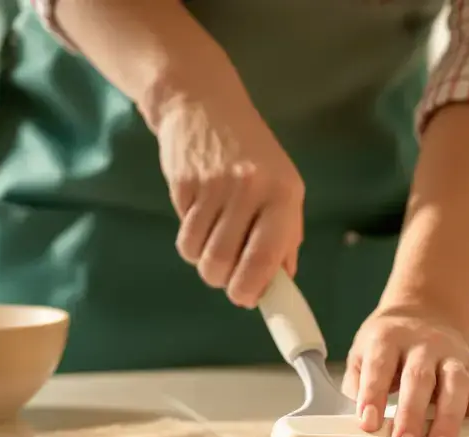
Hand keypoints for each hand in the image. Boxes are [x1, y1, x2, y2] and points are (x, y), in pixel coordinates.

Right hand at [158, 93, 303, 307]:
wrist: (203, 103)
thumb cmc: (251, 153)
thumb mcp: (282, 187)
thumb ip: (285, 235)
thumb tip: (283, 282)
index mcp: (284, 194)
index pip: (268, 255)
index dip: (254, 287)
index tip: (248, 300)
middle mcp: (251, 190)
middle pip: (225, 263)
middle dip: (224, 280)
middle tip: (228, 275)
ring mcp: (215, 187)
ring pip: (200, 255)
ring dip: (204, 261)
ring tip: (214, 242)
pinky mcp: (184, 185)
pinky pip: (183, 236)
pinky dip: (190, 242)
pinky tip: (199, 222)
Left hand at [342, 306, 468, 436]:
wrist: (424, 314)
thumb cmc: (390, 345)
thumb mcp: (362, 353)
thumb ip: (358, 384)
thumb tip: (365, 421)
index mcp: (391, 339)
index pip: (381, 366)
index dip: (374, 394)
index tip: (369, 424)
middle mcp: (427, 346)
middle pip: (422, 378)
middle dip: (413, 417)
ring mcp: (457, 358)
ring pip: (461, 384)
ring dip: (451, 419)